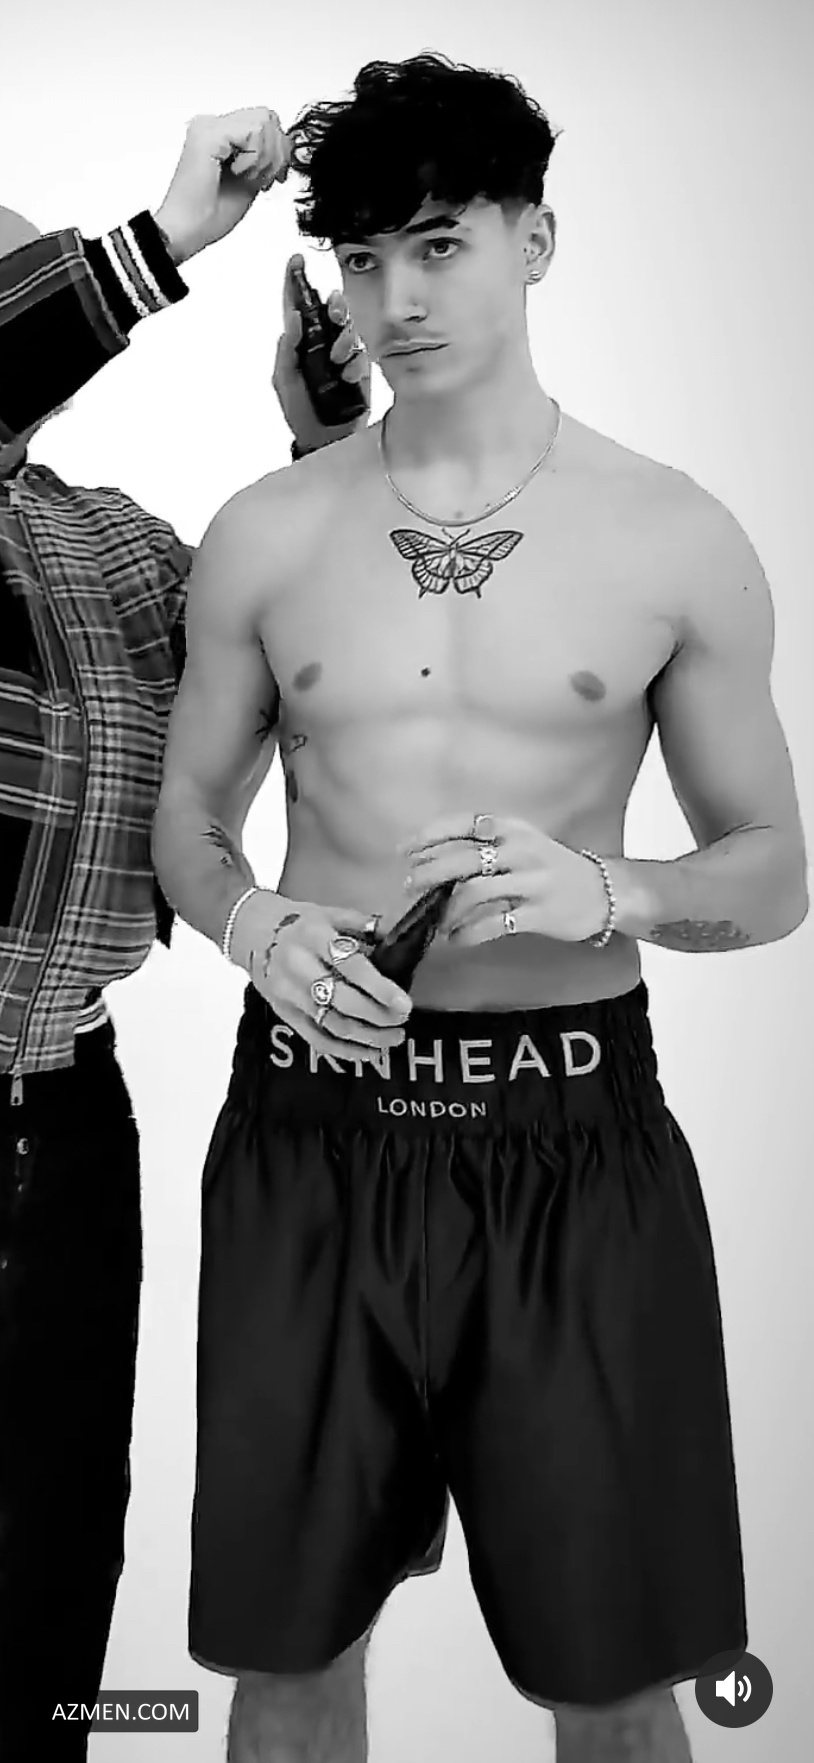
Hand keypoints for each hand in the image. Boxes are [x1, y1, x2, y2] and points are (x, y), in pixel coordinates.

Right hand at [154, 107, 289, 264]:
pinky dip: (254, 157)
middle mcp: (212, 125)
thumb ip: (266, 158)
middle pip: (267, 116)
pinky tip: (237, 173)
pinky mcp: (209, 133)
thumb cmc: (209, 214)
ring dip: (264, 156)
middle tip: (263, 179)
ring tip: (246, 177)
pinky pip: (253, 131)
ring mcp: (209, 126)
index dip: (279, 149)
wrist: (188, 231)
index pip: (264, 120)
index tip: (274, 177)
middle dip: (276, 152)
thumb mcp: (251, 180)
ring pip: (263, 121)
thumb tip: (287, 144)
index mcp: (219, 133)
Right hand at [234, 893, 411, 1062]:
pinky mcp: (284, 1013)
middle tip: (402, 1020)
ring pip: (332, 1024)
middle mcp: (299, 967)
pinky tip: (369, 1052)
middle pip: (342, 1001)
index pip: (350, 966)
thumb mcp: (329, 912)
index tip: (404, 1003)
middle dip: (378, 1016)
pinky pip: (316, 1039)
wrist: (250, 930)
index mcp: (314, 937)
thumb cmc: (297, 921)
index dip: (379, 988)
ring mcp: (289, 994)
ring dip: (367, 1037)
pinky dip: (345, 1051)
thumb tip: (399, 940)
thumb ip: (364, 925)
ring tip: (393, 1038)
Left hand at [272, 253, 370, 452]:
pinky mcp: (361, 369)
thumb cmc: (300, 412)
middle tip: (333, 314)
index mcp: (301, 343)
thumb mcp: (284, 382)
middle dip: (335, 306)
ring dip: (345, 340)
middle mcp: (323, 343)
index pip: (299, 306)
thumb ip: (286, 352)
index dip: (296, 282)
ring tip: (338, 361)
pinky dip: (356, 363)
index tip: (296, 261)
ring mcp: (344, 355)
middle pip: (332, 310)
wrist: (324, 439)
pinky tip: (348, 377)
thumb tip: (292, 320)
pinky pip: (364, 354)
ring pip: (351, 328)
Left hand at [398, 812, 610, 946]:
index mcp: (513, 829)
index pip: (463, 825)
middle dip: (429, 873)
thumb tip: (433, 858)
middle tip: (409, 886)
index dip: (429, 836)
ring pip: (474, 892)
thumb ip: (486, 846)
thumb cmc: (552, 867)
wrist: (604, 892)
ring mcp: (531, 882)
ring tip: (435, 920)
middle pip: (463, 859)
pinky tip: (456, 939)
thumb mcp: (523, 844)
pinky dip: (467, 933)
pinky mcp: (538, 913)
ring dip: (446, 908)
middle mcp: (521, 850)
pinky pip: (493, 924)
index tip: (405, 850)